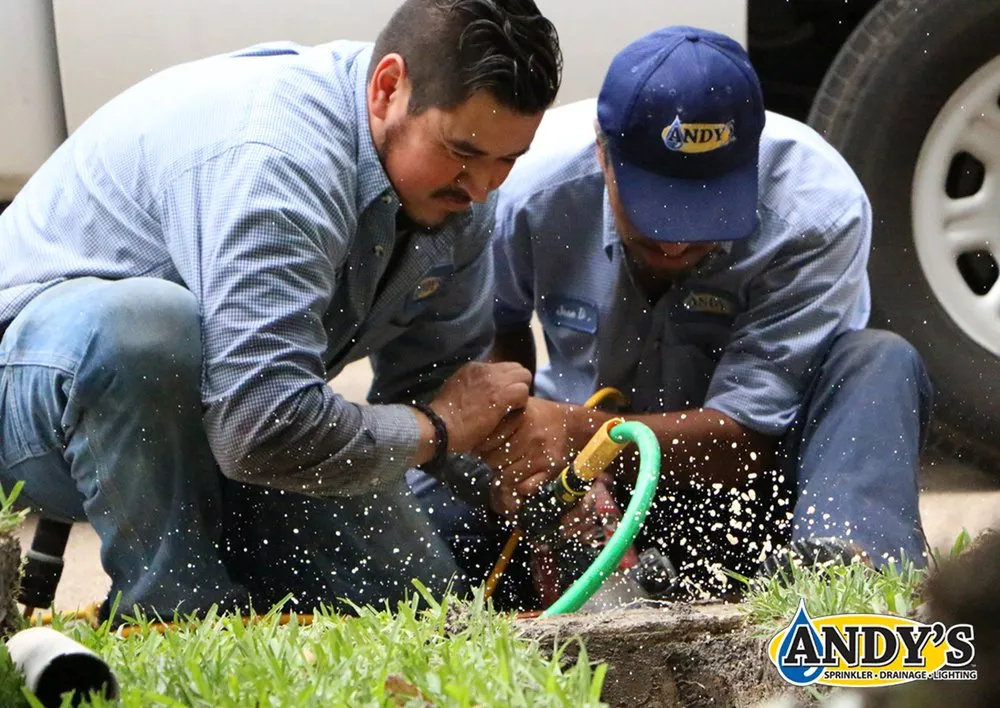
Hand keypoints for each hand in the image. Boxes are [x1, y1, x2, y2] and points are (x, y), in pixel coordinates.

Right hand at [428, 361, 531, 452]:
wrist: (440, 426)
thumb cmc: (445, 417)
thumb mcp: (456, 390)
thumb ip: (472, 385)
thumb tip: (483, 391)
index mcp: (474, 368)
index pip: (502, 367)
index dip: (506, 382)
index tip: (501, 397)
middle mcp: (486, 369)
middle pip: (517, 368)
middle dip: (517, 384)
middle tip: (511, 402)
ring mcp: (495, 380)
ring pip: (524, 376)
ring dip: (520, 393)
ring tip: (511, 408)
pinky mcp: (502, 394)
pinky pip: (524, 391)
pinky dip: (521, 403)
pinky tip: (510, 413)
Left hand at [476, 397, 573, 514]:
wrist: (572, 425)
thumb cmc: (540, 416)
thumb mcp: (519, 407)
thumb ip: (499, 416)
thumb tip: (474, 437)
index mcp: (520, 418)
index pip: (487, 442)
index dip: (481, 448)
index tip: (482, 448)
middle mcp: (530, 436)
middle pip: (494, 460)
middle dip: (491, 462)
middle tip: (494, 459)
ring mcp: (540, 455)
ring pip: (507, 476)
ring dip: (504, 475)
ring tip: (507, 466)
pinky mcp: (549, 469)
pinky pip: (525, 487)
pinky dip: (519, 487)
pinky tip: (520, 477)